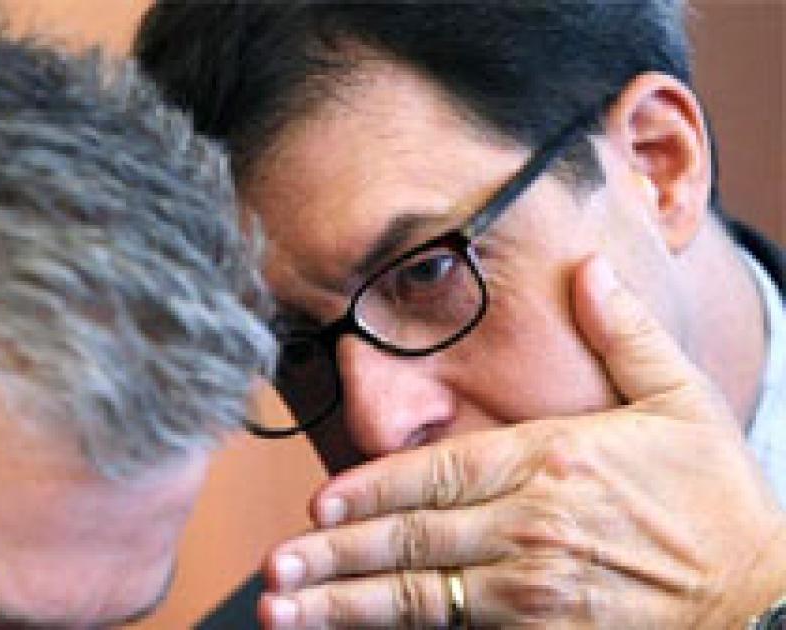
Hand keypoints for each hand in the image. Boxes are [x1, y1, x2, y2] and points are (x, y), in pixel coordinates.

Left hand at [259, 256, 785, 628]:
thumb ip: (625, 336)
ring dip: (347, 606)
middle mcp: (531, 529)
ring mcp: (536, 593)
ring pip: (421, 599)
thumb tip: (589, 270)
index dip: (368, 490)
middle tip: (274, 566)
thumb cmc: (718, 501)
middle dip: (335, 556)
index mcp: (550, 463)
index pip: (436, 476)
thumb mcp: (682, 402)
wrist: (768, 598)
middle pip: (411, 541)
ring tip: (286, 612)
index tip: (316, 506)